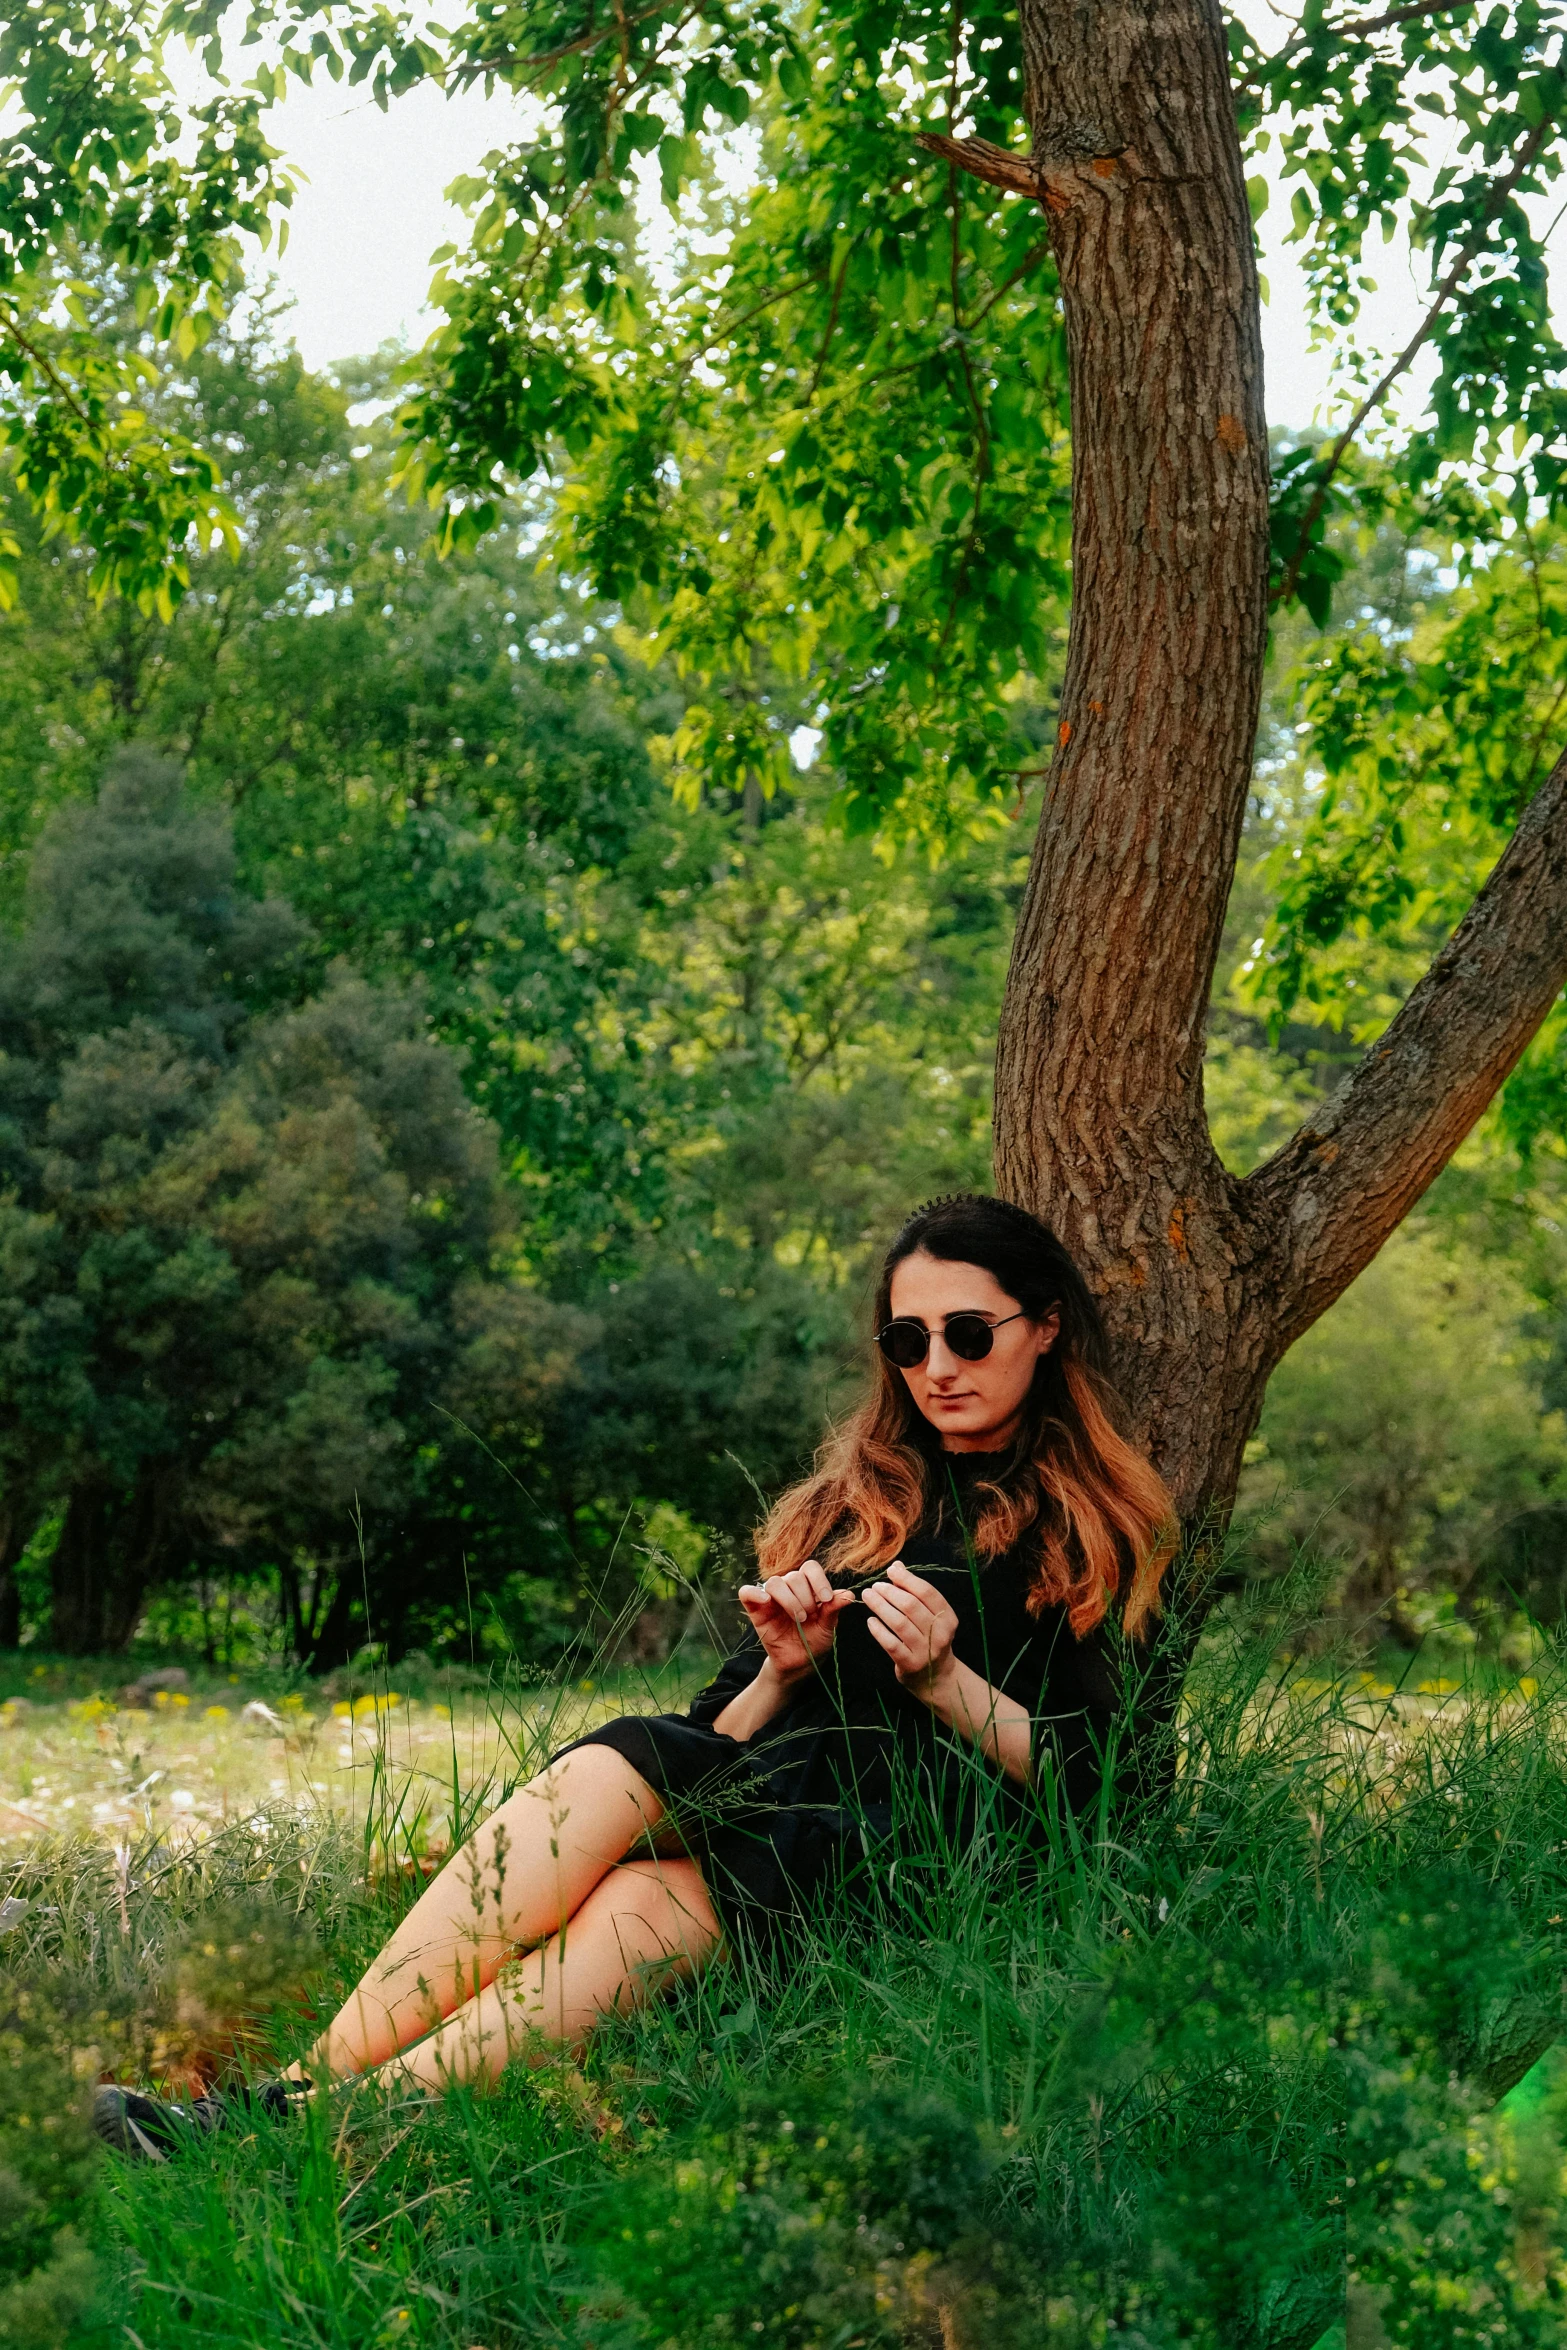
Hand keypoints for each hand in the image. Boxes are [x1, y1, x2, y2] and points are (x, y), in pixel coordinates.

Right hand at [737, 1559, 854, 1682]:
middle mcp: (789, 1588)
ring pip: (775, 1582)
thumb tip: (849, 1594)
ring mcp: (770, 1598)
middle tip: (810, 1616)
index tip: (826, 1599)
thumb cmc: (814, 1642)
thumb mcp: (827, 1627)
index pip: (810, 1568)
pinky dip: (755, 1593)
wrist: (798, 1665)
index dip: (819, 1580)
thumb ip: (834, 1609)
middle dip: (805, 1597)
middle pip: (794, 1576)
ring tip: (798, 1618)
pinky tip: (766, 1601)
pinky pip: (747, 1592)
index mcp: (807, 1588)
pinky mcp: (755, 1610)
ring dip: (789, 1599)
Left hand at [862, 1561, 959, 1701]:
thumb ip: (914, 1591)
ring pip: (899, 1623)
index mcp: (947, 1617)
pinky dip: (878, 1630)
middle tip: (875, 1586)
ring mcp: (926, 1651)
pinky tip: (870, 1621)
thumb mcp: (929, 1616)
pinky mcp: (910, 1664)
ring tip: (868, 1597)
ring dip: (880, 1606)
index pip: (927, 1592)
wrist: (935, 1677)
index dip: (907, 1579)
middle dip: (890, 1592)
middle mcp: (940, 1634)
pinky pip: (891, 1644)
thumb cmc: (929, 1638)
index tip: (891, 1571)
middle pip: (911, 1606)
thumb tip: (896, 1566)